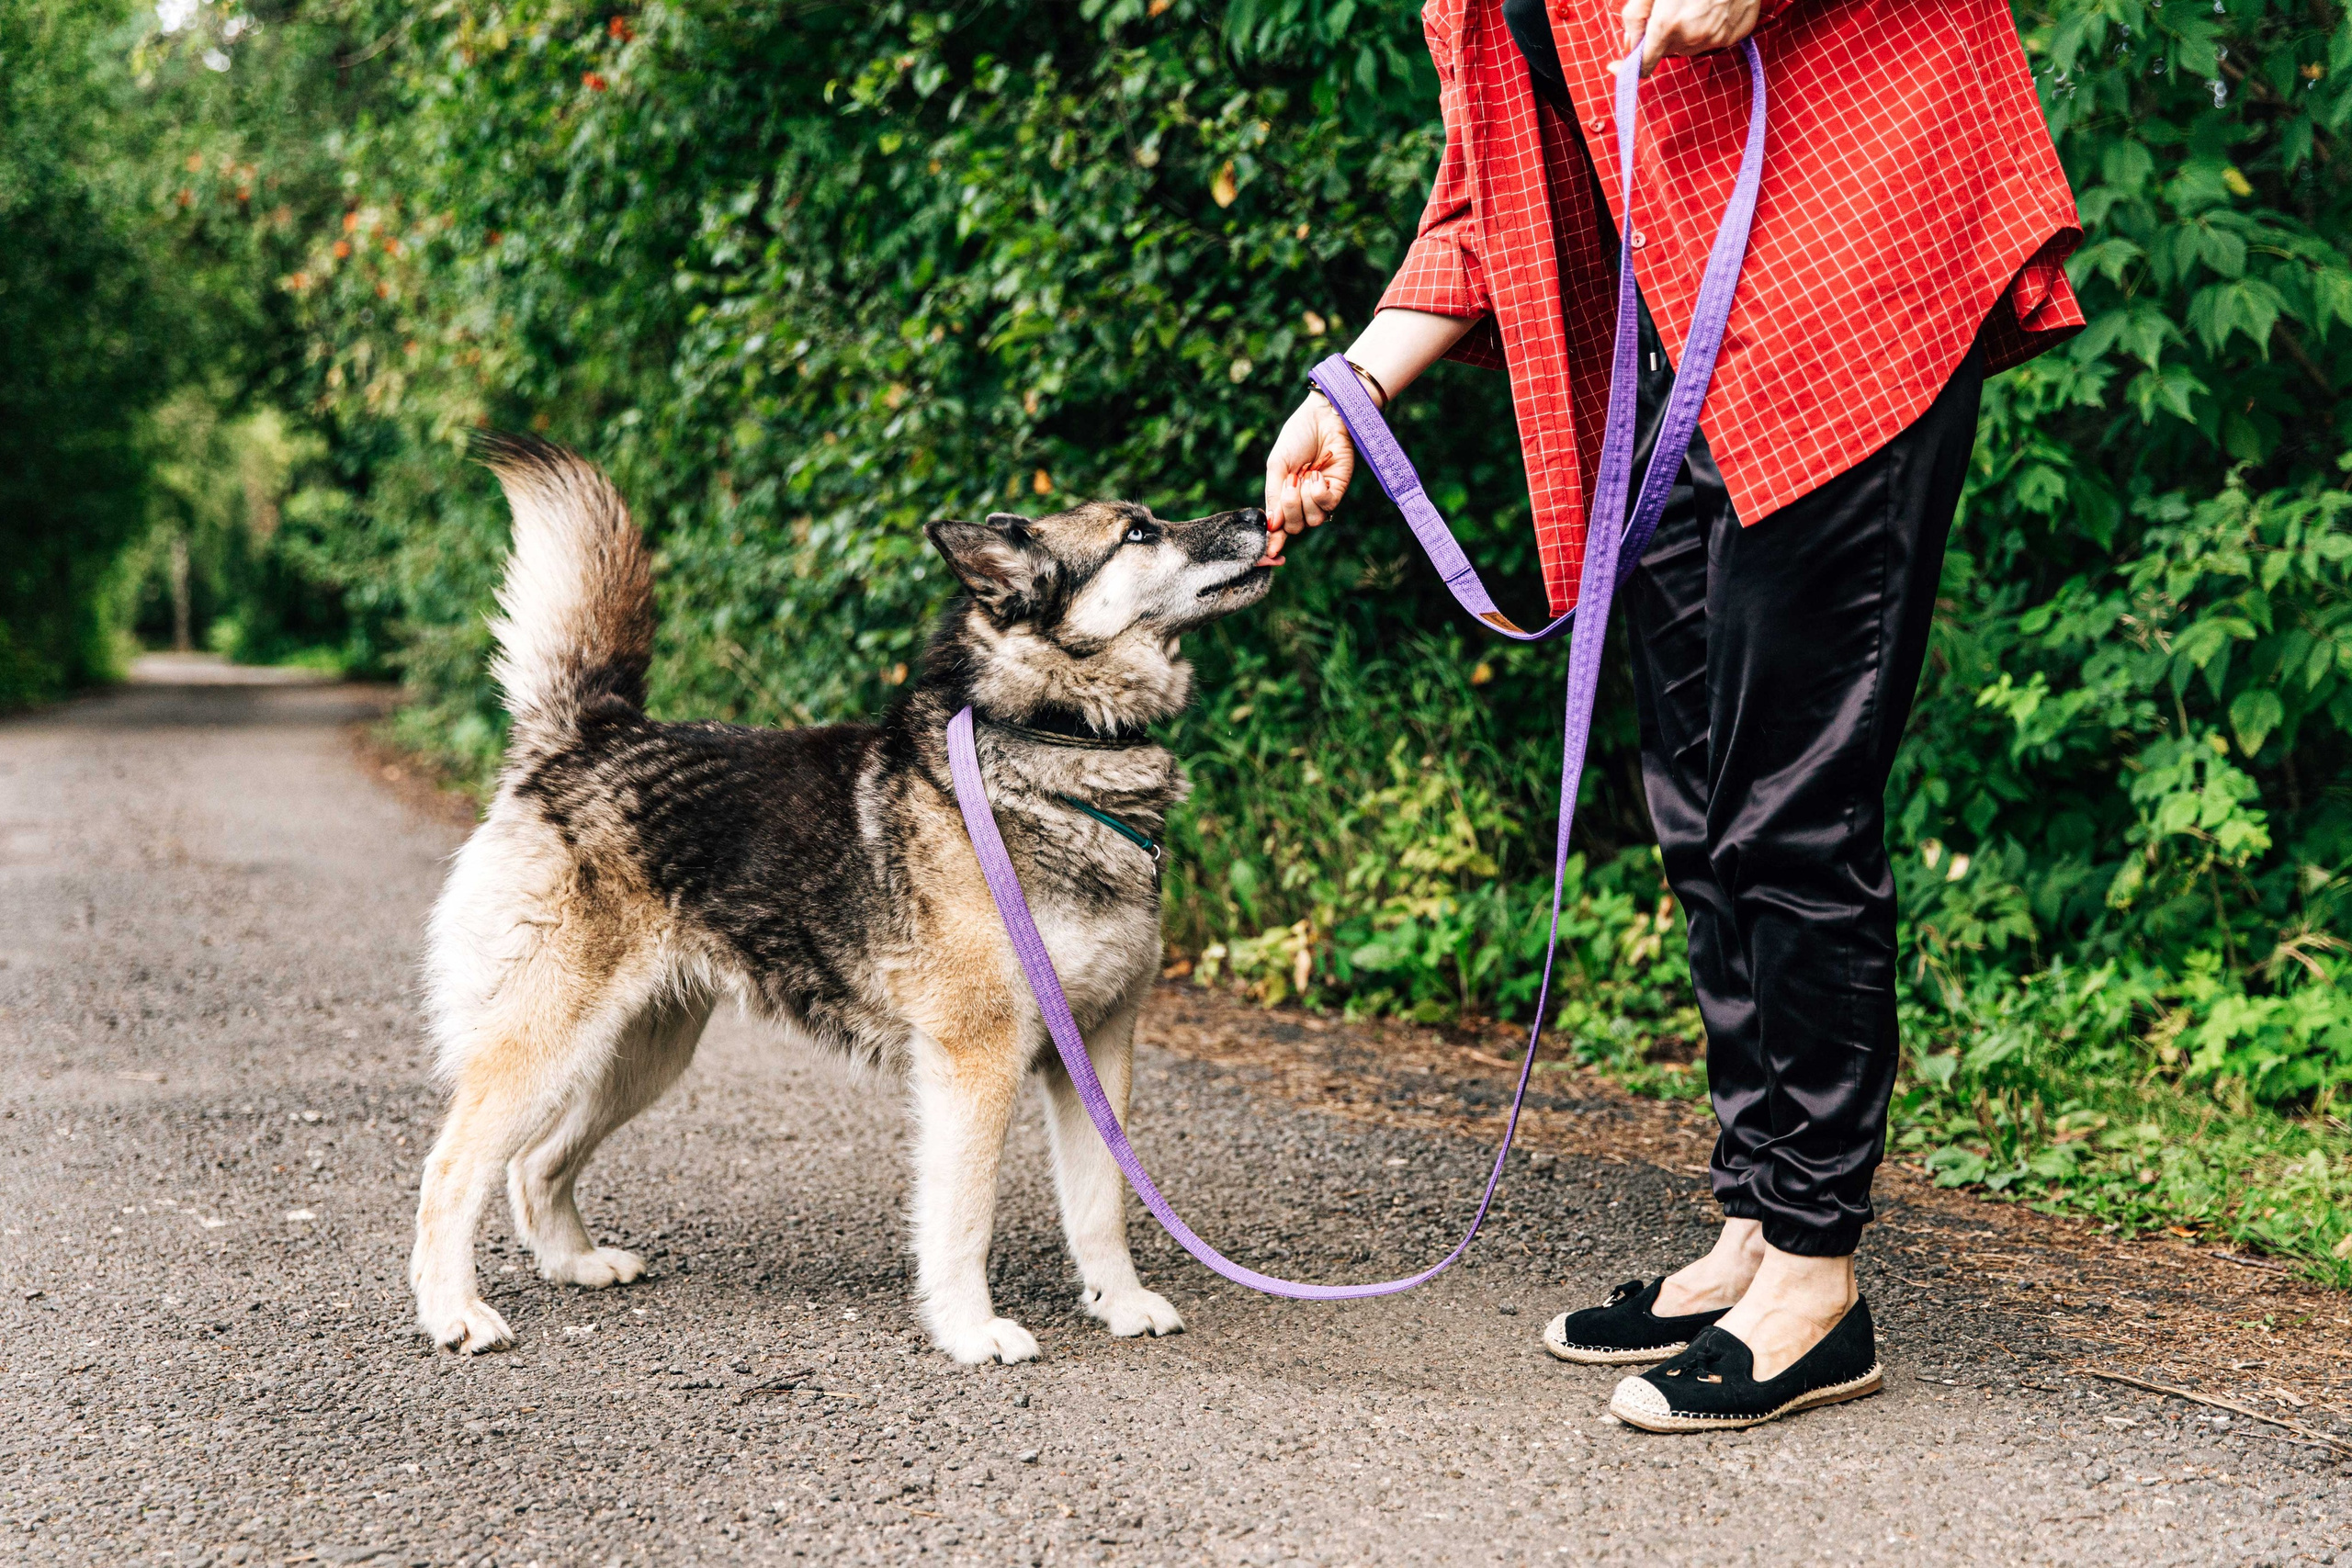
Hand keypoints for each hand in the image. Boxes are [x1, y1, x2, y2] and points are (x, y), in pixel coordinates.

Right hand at [1260, 392, 1356, 555]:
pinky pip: (1326, 507)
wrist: (1322, 418)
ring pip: (1311, 521)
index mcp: (1283, 497)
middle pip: (1294, 527)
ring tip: (1306, 475)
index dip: (1274, 542)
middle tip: (1291, 481)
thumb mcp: (1276, 466)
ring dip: (1304, 499)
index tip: (1269, 552)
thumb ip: (1273, 495)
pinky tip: (1317, 475)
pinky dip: (1318, 493)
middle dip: (1289, 507)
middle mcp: (1302, 502)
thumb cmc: (1297, 438)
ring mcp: (1320, 499)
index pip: (1279, 527)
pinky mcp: (1337, 492)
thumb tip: (1271, 526)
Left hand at [1622, 0, 1761, 74]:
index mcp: (1667, 25)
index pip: (1644, 64)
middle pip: (1666, 51)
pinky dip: (1708, 28)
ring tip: (1694, 3)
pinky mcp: (1735, 35)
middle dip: (1662, 35)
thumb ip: (1635, 16)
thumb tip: (1630, 43)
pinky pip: (1712, 40)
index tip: (1616, 65)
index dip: (1629, 66)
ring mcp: (1716, 38)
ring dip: (1684, 32)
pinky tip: (1712, 6)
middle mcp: (1692, 37)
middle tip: (1670, 7)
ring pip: (1689, 46)